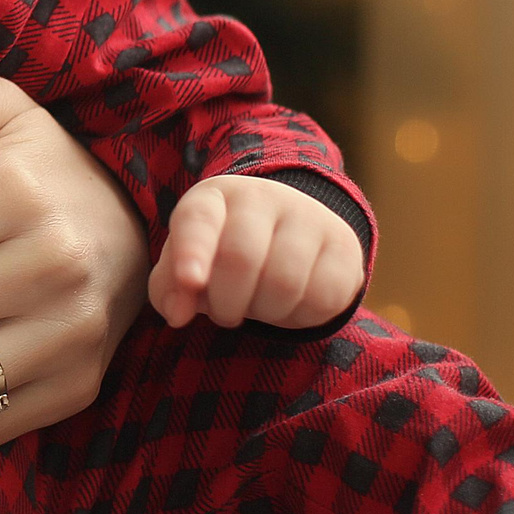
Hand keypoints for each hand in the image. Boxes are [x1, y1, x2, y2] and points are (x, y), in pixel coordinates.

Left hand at [148, 174, 363, 330]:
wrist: (288, 232)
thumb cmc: (222, 253)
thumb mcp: (187, 264)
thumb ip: (170, 289)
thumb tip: (178, 314)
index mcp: (213, 198)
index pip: (199, 220)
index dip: (193, 251)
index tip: (191, 281)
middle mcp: (261, 197)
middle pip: (242, 259)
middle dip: (227, 303)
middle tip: (224, 314)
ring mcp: (308, 217)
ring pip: (284, 284)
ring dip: (264, 313)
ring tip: (257, 305)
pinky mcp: (344, 246)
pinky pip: (322, 298)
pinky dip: (300, 317)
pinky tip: (289, 304)